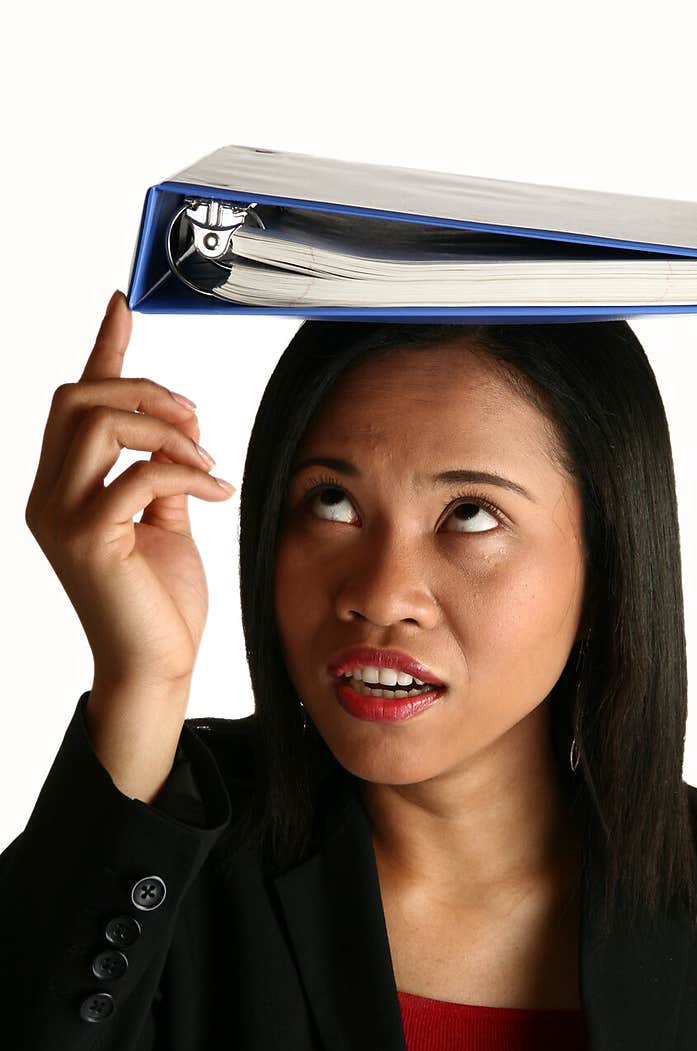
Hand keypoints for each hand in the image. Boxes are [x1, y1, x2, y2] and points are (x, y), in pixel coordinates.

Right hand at [25, 290, 235, 689]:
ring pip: (99, 424)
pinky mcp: (87, 540)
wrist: (158, 667)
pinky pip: (138, 474)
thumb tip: (175, 426)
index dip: (102, 350)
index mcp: (63, 487)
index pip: (75, 403)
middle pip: (79, 399)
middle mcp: (49, 496)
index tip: (122, 305)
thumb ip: (159, 472)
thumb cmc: (160, 602)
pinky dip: (186, 473)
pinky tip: (215, 492)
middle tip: (197, 421)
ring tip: (207, 459)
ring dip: (166, 429)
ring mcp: (61, 517)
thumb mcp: (163, 521)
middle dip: (145, 392)